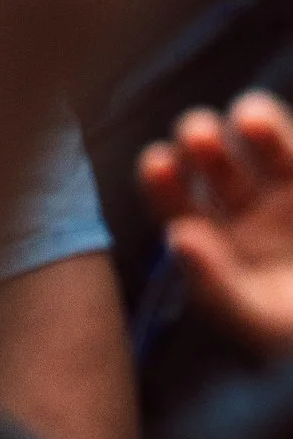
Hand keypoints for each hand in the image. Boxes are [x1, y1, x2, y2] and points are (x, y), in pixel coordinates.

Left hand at [140, 89, 292, 356]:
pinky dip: (291, 135)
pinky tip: (278, 134)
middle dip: (201, 137)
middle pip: (212, 155)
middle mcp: (245, 202)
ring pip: (264, 135)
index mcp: (213, 233)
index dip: (162, 178)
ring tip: (251, 121)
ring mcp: (288, 186)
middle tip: (202, 138)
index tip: (159, 163)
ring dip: (254, 119)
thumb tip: (177, 235)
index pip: (174, 196)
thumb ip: (214, 284)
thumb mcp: (257, 320)